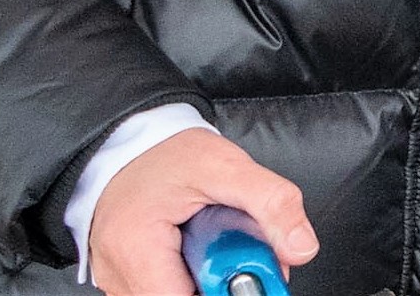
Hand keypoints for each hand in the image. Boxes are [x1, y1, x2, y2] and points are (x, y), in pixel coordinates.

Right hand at [86, 130, 314, 295]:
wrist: (133, 139)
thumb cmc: (168, 152)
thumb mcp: (228, 166)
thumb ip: (272, 204)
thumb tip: (300, 246)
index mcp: (136, 248)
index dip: (223, 291)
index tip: (249, 269)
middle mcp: (118, 271)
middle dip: (218, 284)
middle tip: (235, 250)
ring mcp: (119, 277)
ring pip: (174, 295)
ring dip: (204, 280)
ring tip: (214, 244)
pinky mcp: (126, 275)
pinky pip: (164, 288)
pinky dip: (189, 276)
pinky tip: (199, 250)